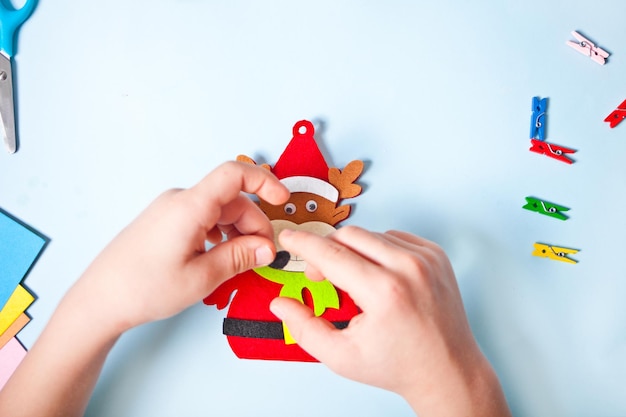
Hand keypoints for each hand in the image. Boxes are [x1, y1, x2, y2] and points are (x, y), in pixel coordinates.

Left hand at [73, 161, 288, 334]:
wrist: (98, 301)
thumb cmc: (142, 289)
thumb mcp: (201, 278)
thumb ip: (239, 258)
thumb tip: (267, 247)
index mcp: (189, 207)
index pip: (234, 175)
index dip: (264, 182)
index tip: (283, 200)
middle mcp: (179, 201)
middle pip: (231, 200)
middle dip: (254, 225)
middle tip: (262, 257)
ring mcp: (170, 210)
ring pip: (218, 210)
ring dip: (237, 232)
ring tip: (241, 262)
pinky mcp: (164, 222)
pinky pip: (202, 218)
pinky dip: (219, 234)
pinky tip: (219, 257)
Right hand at [270, 226, 510, 416]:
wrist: (446, 369)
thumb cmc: (398, 365)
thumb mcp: (341, 356)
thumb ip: (304, 328)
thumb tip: (281, 303)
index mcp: (384, 292)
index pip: (331, 254)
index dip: (303, 244)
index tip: (289, 237)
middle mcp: (409, 268)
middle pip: (349, 236)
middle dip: (327, 251)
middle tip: (322, 277)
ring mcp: (426, 258)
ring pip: (371, 235)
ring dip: (354, 252)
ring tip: (356, 284)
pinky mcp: (435, 255)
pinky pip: (394, 237)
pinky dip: (378, 251)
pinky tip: (378, 276)